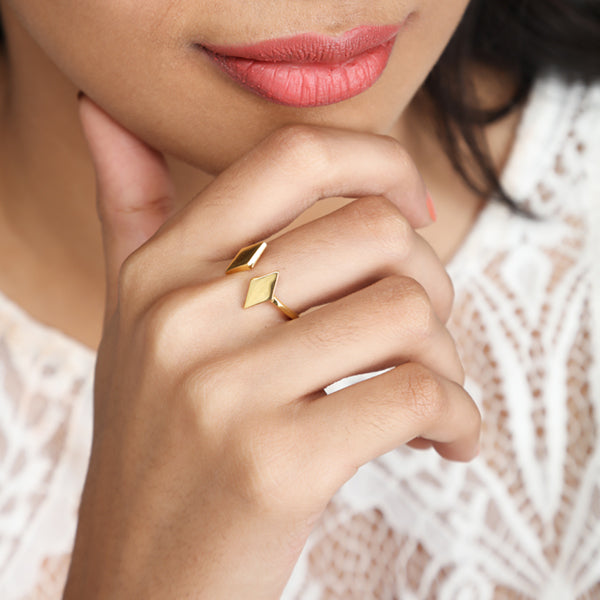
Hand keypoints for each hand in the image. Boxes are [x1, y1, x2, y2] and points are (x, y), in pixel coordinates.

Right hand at [63, 97, 479, 598]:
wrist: (142, 577)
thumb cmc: (158, 446)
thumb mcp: (131, 320)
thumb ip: (128, 211)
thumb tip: (103, 112)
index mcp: (160, 272)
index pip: (291, 158)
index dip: (377, 160)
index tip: (412, 203)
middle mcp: (184, 319)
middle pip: (375, 234)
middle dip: (429, 279)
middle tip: (422, 328)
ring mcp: (227, 392)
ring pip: (407, 313)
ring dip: (446, 355)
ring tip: (430, 390)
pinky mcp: (279, 464)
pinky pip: (418, 396)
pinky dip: (456, 418)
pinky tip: (441, 440)